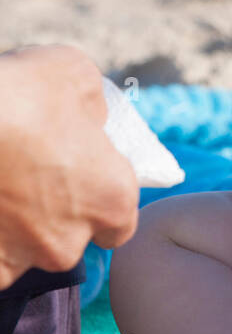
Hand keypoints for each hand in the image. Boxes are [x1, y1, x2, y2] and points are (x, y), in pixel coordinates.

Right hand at [0, 45, 139, 288]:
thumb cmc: (14, 94)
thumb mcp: (72, 71)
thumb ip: (92, 104)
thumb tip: (90, 118)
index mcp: (111, 199)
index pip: (119, 220)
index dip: (97, 198)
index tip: (76, 177)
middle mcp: (70, 242)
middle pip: (67, 237)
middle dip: (49, 212)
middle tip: (21, 171)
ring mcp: (19, 261)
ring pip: (21, 250)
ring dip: (10, 225)